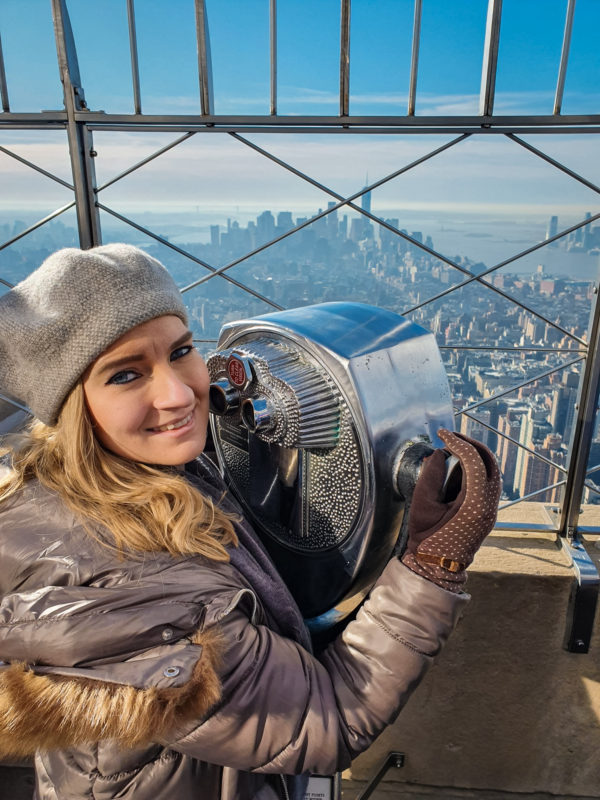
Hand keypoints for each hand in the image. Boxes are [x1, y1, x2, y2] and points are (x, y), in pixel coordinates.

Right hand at [401, 429, 500, 591]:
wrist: (436, 568)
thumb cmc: (427, 540)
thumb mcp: (423, 505)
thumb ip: (431, 476)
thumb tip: (439, 454)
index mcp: (476, 505)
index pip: (474, 462)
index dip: (458, 443)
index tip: (442, 434)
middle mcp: (489, 506)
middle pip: (489, 461)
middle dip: (470, 444)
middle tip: (449, 436)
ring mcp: (491, 509)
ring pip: (489, 470)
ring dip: (471, 456)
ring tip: (449, 449)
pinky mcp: (486, 510)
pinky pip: (484, 481)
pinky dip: (471, 469)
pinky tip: (452, 468)